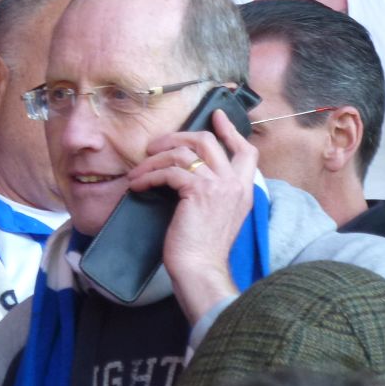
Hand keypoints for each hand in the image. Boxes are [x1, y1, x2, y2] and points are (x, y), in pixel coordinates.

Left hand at [127, 109, 256, 324]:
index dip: (230, 130)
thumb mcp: (219, 215)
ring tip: (138, 170)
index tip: (215, 115)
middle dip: (178, 137)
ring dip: (155, 159)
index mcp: (245, 190)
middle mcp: (235, 183)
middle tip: (156, 144)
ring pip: (184, 153)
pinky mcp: (198, 191)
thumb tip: (190, 174)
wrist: (201, 270)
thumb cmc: (204, 249)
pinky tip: (138, 185)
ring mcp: (219, 185)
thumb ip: (216, 193)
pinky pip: (169, 171)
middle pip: (208, 141)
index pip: (246, 151)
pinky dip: (149, 176)